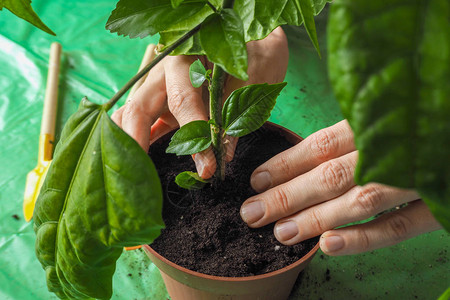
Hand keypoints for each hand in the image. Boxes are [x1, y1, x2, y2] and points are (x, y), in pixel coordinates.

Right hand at [112, 27, 288, 178]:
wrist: (254, 45)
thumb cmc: (254, 54)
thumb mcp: (251, 80)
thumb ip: (234, 114)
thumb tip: (222, 156)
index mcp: (185, 58)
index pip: (182, 100)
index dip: (194, 134)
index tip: (209, 167)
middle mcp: (165, 73)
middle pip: (138, 108)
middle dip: (137, 142)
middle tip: (142, 176)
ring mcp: (162, 90)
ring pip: (133, 116)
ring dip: (131, 144)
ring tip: (135, 175)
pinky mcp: (165, 105)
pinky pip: (146, 124)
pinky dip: (142, 143)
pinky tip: (142, 165)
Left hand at [240, 120, 441, 254]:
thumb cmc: (422, 121)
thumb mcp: (387, 116)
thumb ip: (357, 132)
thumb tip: (307, 159)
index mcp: (380, 118)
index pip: (324, 143)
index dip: (287, 162)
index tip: (256, 179)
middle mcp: (396, 145)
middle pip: (333, 173)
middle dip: (289, 195)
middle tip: (252, 214)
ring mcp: (419, 177)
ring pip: (360, 200)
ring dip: (317, 219)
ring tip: (281, 233)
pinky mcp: (440, 205)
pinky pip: (400, 227)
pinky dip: (364, 238)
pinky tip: (329, 246)